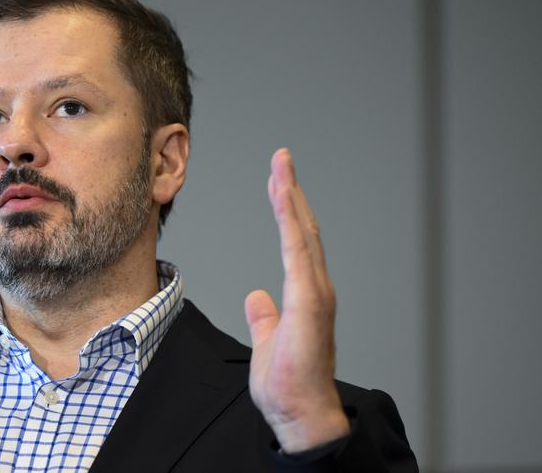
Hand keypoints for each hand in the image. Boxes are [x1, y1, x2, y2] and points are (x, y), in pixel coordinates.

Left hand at [244, 148, 349, 452]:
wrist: (301, 414)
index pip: (296, 242)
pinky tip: (282, 196)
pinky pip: (297, 252)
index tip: (279, 181)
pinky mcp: (308, 302)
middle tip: (282, 159)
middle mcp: (315, 287)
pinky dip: (290, 221)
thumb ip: (265, 317)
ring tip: (282, 165)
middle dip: (291, 191)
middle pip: (303, 229)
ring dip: (291, 196)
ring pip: (303, 233)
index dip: (289, 210)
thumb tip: (257, 297)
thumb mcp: (268, 341)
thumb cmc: (289, 384)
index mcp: (305, 294)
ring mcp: (315, 293)